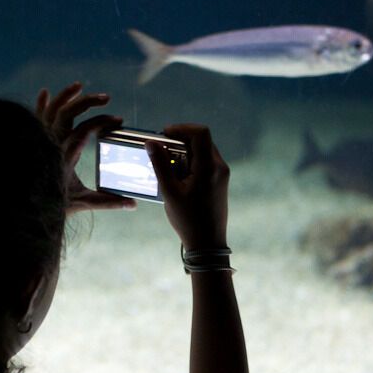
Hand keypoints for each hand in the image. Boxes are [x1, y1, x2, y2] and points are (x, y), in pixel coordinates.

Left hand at [36, 82, 136, 214]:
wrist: (27, 206)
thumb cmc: (55, 205)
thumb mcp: (84, 202)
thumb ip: (109, 201)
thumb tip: (132, 204)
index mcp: (65, 156)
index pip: (84, 129)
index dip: (101, 121)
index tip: (117, 120)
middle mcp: (51, 144)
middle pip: (67, 113)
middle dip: (87, 101)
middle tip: (105, 98)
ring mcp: (41, 140)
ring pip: (51, 111)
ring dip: (64, 96)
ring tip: (79, 86)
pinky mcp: (35, 141)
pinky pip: (36, 118)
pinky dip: (40, 105)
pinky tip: (45, 92)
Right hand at [146, 124, 229, 249]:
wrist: (208, 244)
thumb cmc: (188, 220)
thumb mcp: (169, 192)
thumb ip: (160, 164)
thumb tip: (151, 142)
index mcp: (209, 167)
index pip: (200, 133)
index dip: (181, 128)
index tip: (164, 134)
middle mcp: (219, 167)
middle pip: (201, 140)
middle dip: (180, 141)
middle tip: (161, 150)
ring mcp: (221, 174)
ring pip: (203, 151)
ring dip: (184, 152)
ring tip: (167, 166)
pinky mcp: (219, 182)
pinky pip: (205, 163)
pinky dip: (190, 163)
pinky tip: (177, 176)